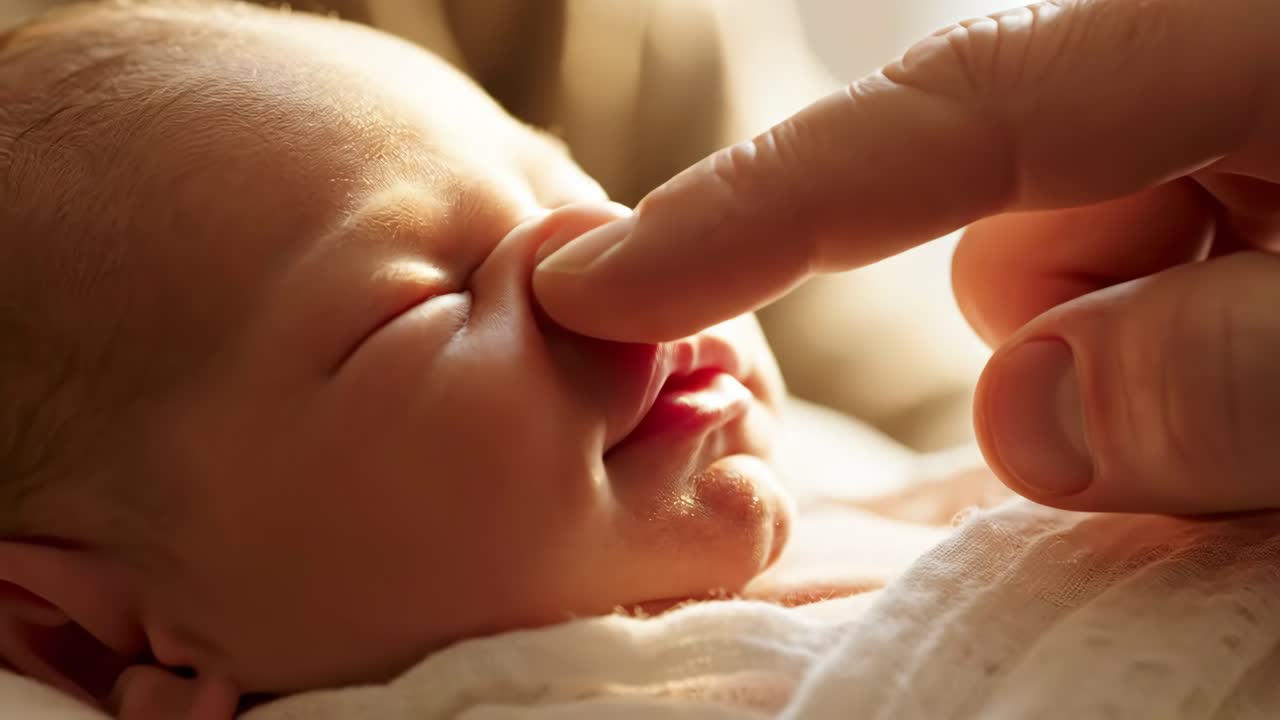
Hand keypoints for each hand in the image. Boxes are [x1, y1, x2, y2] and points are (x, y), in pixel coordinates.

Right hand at [533, 0, 1279, 513]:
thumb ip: (1220, 381)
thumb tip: (1029, 419)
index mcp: (1233, 34)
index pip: (936, 118)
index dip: (750, 210)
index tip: (597, 284)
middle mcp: (1196, 47)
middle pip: (1006, 202)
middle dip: (1062, 324)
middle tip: (1219, 421)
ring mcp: (1221, 97)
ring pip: (1067, 249)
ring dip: (1125, 334)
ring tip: (1271, 386)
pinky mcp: (1242, 148)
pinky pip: (1129, 250)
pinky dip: (1162, 321)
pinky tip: (1266, 341)